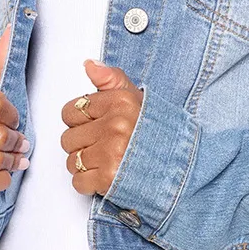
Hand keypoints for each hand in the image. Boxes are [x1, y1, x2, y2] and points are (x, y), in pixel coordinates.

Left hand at [60, 60, 143, 195]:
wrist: (180, 166)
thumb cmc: (154, 133)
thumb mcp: (136, 99)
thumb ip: (111, 79)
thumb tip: (89, 65)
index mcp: (120, 102)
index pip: (70, 112)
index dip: (81, 122)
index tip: (97, 126)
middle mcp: (116, 126)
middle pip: (68, 139)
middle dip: (83, 145)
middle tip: (105, 146)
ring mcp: (112, 152)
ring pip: (72, 161)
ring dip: (85, 166)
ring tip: (107, 161)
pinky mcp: (109, 178)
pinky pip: (79, 182)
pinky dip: (89, 184)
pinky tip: (106, 176)